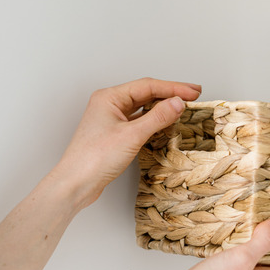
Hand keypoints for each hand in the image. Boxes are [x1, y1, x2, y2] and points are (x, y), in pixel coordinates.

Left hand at [54, 77, 200, 207]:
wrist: (76, 183)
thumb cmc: (94, 159)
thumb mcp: (132, 135)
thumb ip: (158, 117)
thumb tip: (178, 103)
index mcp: (109, 98)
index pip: (148, 86)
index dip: (173, 87)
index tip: (193, 92)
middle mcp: (109, 104)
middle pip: (146, 93)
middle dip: (170, 93)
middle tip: (194, 94)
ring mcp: (112, 119)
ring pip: (143, 106)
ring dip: (163, 105)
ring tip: (184, 105)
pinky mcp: (115, 133)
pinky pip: (139, 120)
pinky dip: (155, 119)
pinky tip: (166, 121)